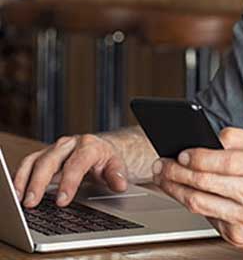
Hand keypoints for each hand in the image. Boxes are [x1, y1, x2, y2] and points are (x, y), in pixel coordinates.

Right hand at [13, 134, 127, 207]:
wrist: (102, 149)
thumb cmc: (107, 159)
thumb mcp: (117, 166)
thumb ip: (117, 175)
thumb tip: (120, 184)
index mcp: (89, 145)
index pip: (77, 163)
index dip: (69, 182)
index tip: (62, 200)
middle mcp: (70, 144)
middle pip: (51, 160)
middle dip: (40, 182)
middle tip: (32, 202)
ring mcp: (55, 149)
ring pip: (35, 160)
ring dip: (25, 180)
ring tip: (20, 199)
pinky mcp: (44, 155)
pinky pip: (28, 164)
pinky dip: (20, 177)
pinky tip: (17, 193)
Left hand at [152, 127, 242, 251]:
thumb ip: (241, 137)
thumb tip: (212, 136)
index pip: (224, 162)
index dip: (197, 157)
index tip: (181, 152)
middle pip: (206, 183)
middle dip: (177, 172)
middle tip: (162, 164)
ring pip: (199, 203)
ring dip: (175, 189)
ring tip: (164, 178)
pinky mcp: (238, 236)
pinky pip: (206, 217)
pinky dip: (191, 203)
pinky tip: (183, 193)